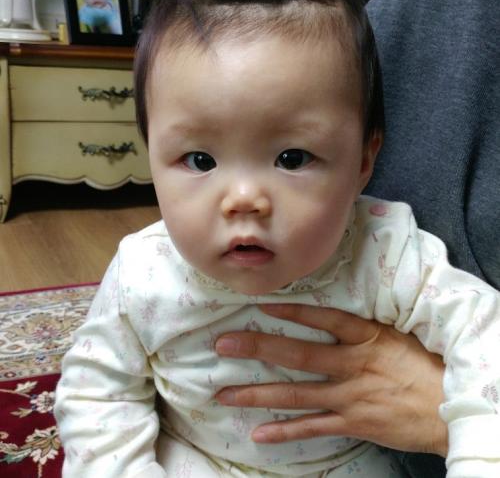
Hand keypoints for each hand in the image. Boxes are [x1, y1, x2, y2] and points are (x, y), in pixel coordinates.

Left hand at [215, 304, 447, 456]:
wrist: (448, 407)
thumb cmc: (422, 365)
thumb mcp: (394, 335)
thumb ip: (359, 330)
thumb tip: (326, 318)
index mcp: (364, 337)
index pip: (321, 319)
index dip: (289, 312)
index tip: (259, 305)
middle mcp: (351, 364)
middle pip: (297, 354)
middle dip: (257, 348)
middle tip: (224, 345)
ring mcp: (349, 396)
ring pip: (296, 394)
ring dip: (257, 393)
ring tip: (224, 393)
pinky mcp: (352, 423)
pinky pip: (313, 428)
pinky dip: (286, 432)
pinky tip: (259, 434)